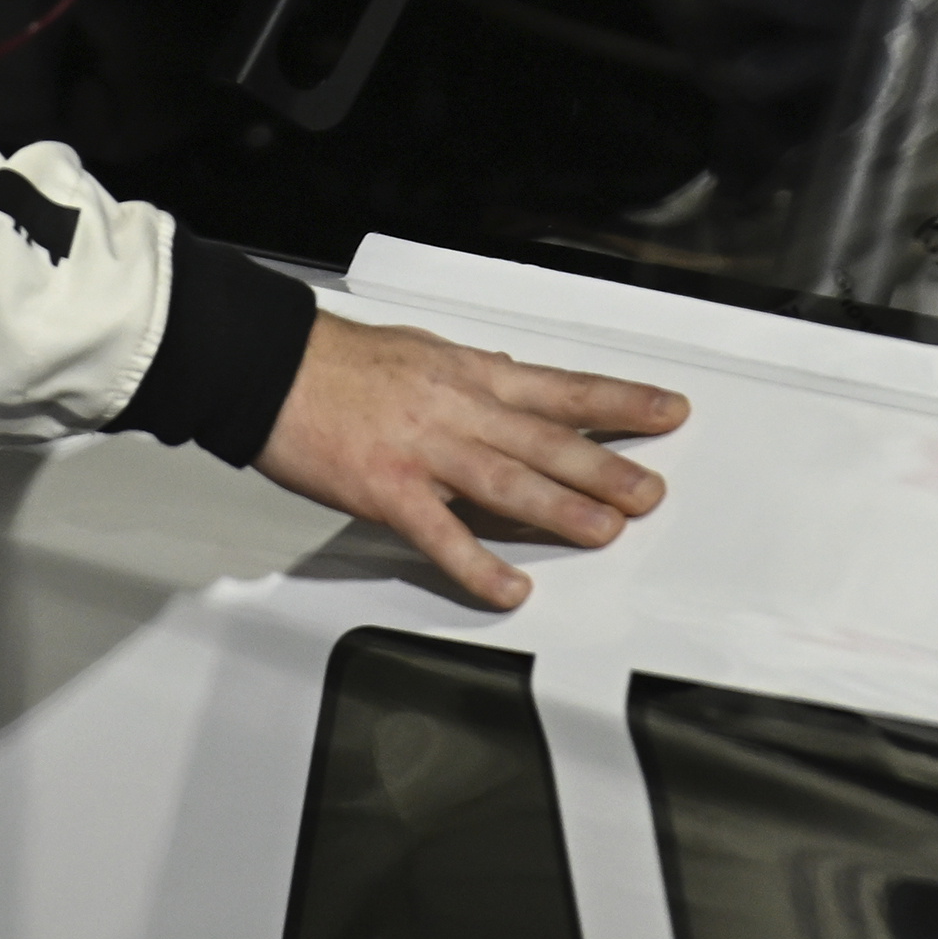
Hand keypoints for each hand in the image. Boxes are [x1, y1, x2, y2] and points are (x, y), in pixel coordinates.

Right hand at [254, 311, 689, 608]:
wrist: (270, 365)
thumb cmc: (340, 361)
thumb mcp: (424, 351)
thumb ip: (474, 373)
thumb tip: (515, 376)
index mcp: (470, 374)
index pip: (562, 387)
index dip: (621, 399)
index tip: (667, 410)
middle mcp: (457, 408)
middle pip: (547, 439)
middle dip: (606, 465)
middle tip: (651, 491)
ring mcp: (424, 450)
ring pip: (508, 481)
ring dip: (563, 507)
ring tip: (606, 530)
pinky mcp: (387, 487)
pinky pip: (441, 533)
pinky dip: (478, 564)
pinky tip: (510, 587)